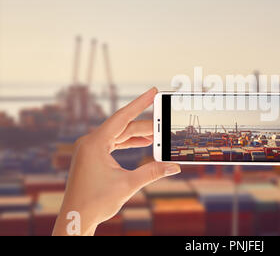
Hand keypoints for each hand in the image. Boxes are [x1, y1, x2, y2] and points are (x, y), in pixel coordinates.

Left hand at [52, 87, 180, 235]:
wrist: (75, 218)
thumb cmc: (95, 202)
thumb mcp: (128, 185)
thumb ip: (152, 172)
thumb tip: (174, 166)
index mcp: (95, 143)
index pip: (122, 117)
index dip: (140, 103)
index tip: (153, 91)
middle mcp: (90, 142)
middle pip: (123, 127)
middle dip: (145, 126)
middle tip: (164, 124)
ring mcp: (90, 149)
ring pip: (119, 135)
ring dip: (138, 135)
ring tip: (157, 134)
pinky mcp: (92, 156)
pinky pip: (113, 143)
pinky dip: (128, 143)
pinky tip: (142, 143)